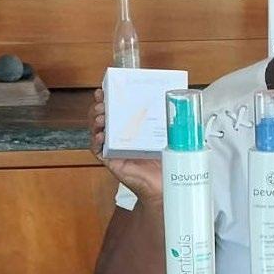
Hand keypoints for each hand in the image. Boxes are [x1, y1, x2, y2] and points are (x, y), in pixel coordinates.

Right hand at [88, 88, 162, 203]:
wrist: (163, 185)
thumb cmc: (165, 161)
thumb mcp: (167, 135)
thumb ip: (169, 121)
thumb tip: (179, 103)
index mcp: (131, 127)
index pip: (116, 109)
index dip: (108, 98)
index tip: (105, 88)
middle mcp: (119, 136)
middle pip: (101, 117)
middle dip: (99, 107)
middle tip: (103, 101)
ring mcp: (113, 148)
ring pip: (96, 131)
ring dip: (95, 121)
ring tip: (102, 117)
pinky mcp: (111, 161)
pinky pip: (97, 150)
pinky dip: (96, 141)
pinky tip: (101, 135)